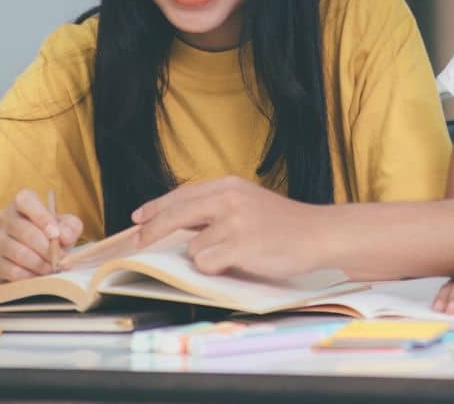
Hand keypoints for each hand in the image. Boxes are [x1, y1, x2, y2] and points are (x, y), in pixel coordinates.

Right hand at [0, 189, 82, 281]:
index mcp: (22, 202)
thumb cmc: (49, 233)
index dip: (42, 217)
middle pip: (25, 231)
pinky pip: (13, 270)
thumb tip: (65, 236)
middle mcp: (5, 217)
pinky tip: (40, 276)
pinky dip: (30, 275)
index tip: (56, 234)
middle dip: (46, 248)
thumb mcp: (65, 225)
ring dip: (40, 263)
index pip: (25, 201)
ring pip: (19, 253)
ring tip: (53, 268)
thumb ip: (70, 226)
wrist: (29, 253)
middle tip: (61, 258)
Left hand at [131, 176, 331, 279]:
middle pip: (175, 215)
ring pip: (193, 247)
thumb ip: (215, 208)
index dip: (156, 208)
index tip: (137, 219)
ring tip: (234, 254)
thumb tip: (176, 223)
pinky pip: (207, 262)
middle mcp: (228, 199)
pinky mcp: (241, 245)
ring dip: (204, 256)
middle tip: (135, 243)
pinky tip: (237, 262)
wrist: (318, 233)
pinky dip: (215, 267)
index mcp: (229, 185)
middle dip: (151, 232)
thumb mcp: (247, 202)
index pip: (181, 195)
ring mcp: (234, 222)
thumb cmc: (283, 223)